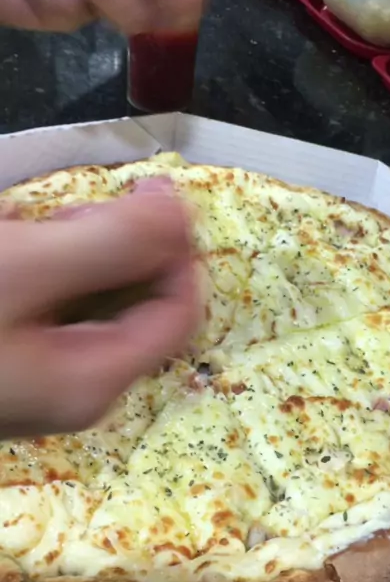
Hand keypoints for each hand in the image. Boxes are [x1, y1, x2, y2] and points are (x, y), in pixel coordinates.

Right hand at [0, 178, 197, 437]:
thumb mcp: (26, 273)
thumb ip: (112, 243)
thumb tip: (181, 208)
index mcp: (94, 379)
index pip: (179, 310)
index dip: (177, 248)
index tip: (151, 193)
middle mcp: (72, 387)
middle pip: (129, 301)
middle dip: (107, 243)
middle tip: (65, 213)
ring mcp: (33, 377)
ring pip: (77, 297)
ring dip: (58, 249)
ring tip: (16, 226)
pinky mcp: (5, 360)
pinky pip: (36, 306)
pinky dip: (28, 267)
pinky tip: (5, 240)